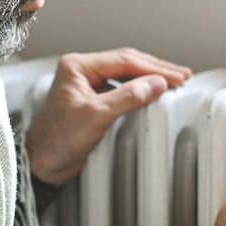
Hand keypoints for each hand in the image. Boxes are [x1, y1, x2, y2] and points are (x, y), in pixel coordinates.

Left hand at [25, 48, 190, 185]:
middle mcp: (81, 70)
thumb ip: (128, 97)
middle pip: (126, 63)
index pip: (123, 60)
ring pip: (125, 73)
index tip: (177, 76)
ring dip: (149, 77)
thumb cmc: (58, 140)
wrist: (42, 165)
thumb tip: (157, 83)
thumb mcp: (96, 116)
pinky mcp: (91, 99)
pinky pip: (121, 87)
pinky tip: (153, 91)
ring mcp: (86, 84)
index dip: (153, 68)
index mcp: (76, 66)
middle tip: (183, 75)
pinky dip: (140, 88)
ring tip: (174, 81)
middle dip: (155, 69)